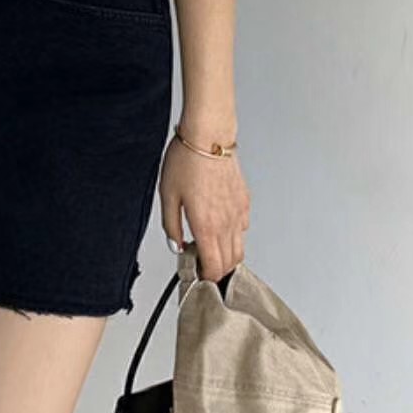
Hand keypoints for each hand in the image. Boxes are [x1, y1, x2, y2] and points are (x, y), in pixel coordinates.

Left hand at [158, 124, 250, 282]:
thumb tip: (176, 245)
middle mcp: (227, 223)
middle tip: (200, 261)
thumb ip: (171, 225)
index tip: (195, 272)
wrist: (208, 137)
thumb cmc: (186, 161)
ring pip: (240, 248)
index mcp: (206, 226)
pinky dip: (234, 234)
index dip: (205, 276)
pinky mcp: (244, 201)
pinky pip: (243, 227)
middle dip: (217, 269)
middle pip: (231, 263)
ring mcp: (238, 212)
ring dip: (227, 254)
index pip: (214, 266)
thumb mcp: (168, 195)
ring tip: (208, 245)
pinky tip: (219, 224)